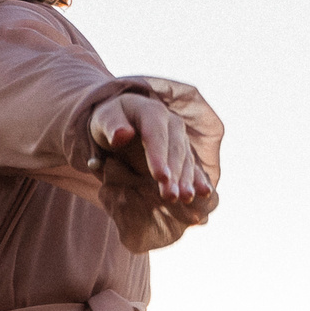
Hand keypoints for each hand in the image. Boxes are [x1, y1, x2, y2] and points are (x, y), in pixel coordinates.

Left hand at [88, 93, 210, 201]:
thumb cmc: (110, 120)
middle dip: (174, 174)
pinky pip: (193, 165)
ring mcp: (180, 137)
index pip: (156, 135)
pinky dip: (199, 178)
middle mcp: (171, 123)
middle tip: (170, 196)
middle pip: (175, 150)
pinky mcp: (183, 150)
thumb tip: (122, 134)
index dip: (159, 156)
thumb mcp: (104, 119)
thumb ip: (111, 126)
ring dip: (186, 180)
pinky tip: (205, 192)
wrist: (123, 118)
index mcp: (152, 112)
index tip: (160, 177)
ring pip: (186, 159)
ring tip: (185, 198)